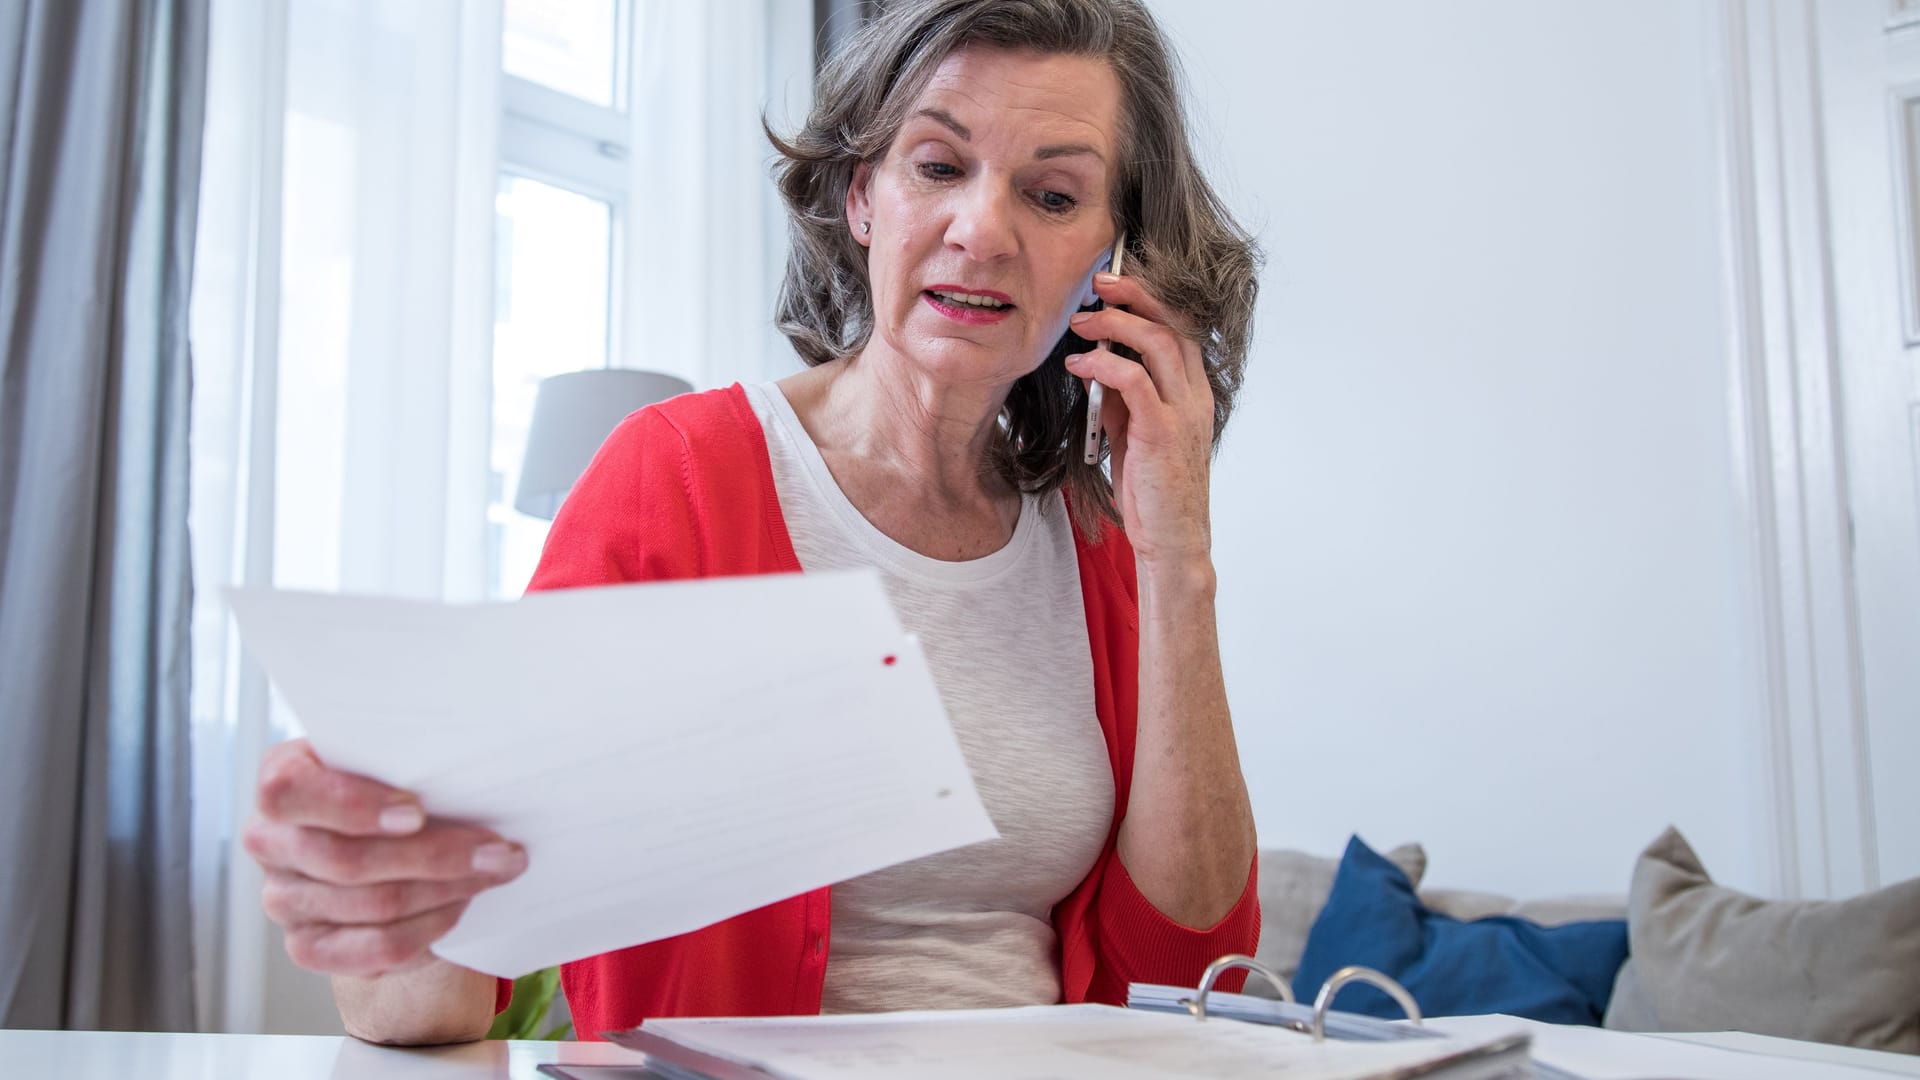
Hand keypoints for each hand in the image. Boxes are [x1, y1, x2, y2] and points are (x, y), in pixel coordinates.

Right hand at [243, 739, 526, 977]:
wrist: (387, 843)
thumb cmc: (394, 787)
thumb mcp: (394, 761)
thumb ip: (410, 760)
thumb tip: (472, 770)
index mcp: (282, 780)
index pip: (290, 792)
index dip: (352, 805)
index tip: (417, 812)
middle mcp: (269, 841)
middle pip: (347, 860)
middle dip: (436, 855)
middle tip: (499, 850)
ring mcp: (283, 900)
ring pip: (374, 905)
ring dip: (447, 889)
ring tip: (494, 871)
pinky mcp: (309, 947)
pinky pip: (377, 949)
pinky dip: (430, 927)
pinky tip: (460, 905)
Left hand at [1065, 272, 1214, 569]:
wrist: (1172, 539)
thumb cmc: (1154, 490)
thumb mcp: (1136, 433)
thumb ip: (1125, 399)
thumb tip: (1100, 366)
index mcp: (1193, 392)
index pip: (1180, 327)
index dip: (1150, 299)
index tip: (1115, 285)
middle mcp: (1195, 395)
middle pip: (1173, 323)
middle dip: (1135, 295)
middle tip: (1099, 282)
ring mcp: (1183, 412)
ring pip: (1158, 343)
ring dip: (1115, 324)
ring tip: (1081, 321)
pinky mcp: (1164, 432)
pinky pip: (1135, 382)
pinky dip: (1104, 365)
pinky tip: (1080, 364)